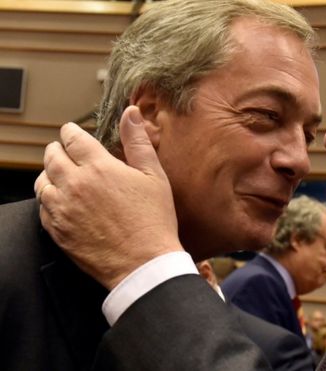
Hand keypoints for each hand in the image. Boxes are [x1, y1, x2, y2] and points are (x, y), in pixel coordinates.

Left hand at [36, 106, 182, 289]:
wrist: (143, 263)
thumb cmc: (154, 220)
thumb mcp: (154, 176)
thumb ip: (138, 141)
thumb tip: (131, 112)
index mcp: (98, 167)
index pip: (72, 138)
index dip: (71, 132)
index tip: (72, 132)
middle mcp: (74, 184)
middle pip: (51, 156)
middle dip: (58, 150)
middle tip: (66, 152)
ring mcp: (62, 209)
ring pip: (41, 181)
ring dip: (50, 175)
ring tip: (62, 176)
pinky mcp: (57, 230)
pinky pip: (42, 208)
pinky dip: (48, 200)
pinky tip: (62, 202)